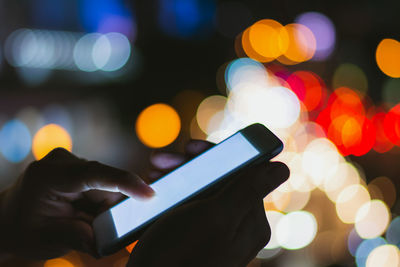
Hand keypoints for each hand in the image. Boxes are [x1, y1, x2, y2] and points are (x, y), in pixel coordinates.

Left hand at [0, 148, 153, 258]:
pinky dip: (97, 200)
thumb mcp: (50, 240)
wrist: (7, 220)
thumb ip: (83, 237)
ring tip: (80, 219)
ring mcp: (68, 160)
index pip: (94, 174)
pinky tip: (81, 210)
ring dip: (101, 205)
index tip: (149, 194)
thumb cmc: (25, 231)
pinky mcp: (75, 164)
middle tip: (93, 226)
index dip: (124, 182)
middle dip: (108, 207)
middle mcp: (60, 161)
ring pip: (105, 183)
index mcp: (48, 177)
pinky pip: (100, 182)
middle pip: (104, 182)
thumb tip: (113, 239)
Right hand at [127, 140, 289, 266]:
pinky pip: (189, 204)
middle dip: (190, 165)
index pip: (241, 173)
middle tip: (161, 162)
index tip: (189, 148)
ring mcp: (216, 230)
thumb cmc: (180, 256)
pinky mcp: (196, 235)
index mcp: (250, 221)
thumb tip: (282, 168)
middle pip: (219, 179)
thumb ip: (248, 190)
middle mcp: (237, 225)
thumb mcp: (216, 217)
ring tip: (154, 174)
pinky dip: (173, 192)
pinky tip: (157, 189)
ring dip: (178, 176)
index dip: (216, 155)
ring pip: (201, 189)